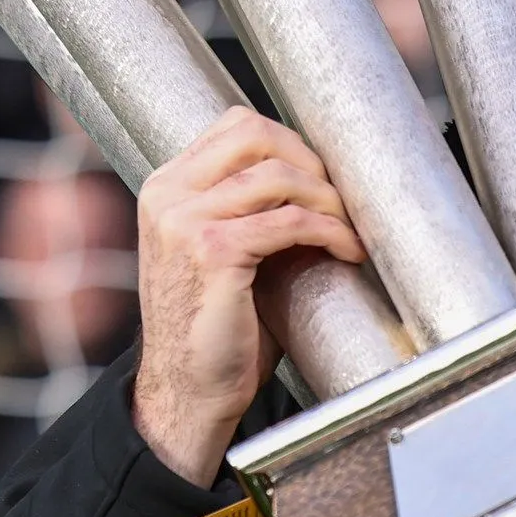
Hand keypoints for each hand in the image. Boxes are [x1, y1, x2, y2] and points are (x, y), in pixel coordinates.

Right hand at [131, 108, 363, 485]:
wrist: (187, 391)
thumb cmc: (216, 325)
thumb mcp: (223, 249)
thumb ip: (250, 207)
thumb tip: (321, 175)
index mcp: (165, 187)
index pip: (237, 125)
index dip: (292, 143)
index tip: (322, 177)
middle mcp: (167, 195)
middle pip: (257, 134)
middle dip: (312, 162)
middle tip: (341, 200)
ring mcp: (185, 221)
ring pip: (280, 176)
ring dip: (329, 200)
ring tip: (349, 229)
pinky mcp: (213, 252)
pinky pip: (292, 221)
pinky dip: (331, 232)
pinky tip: (347, 251)